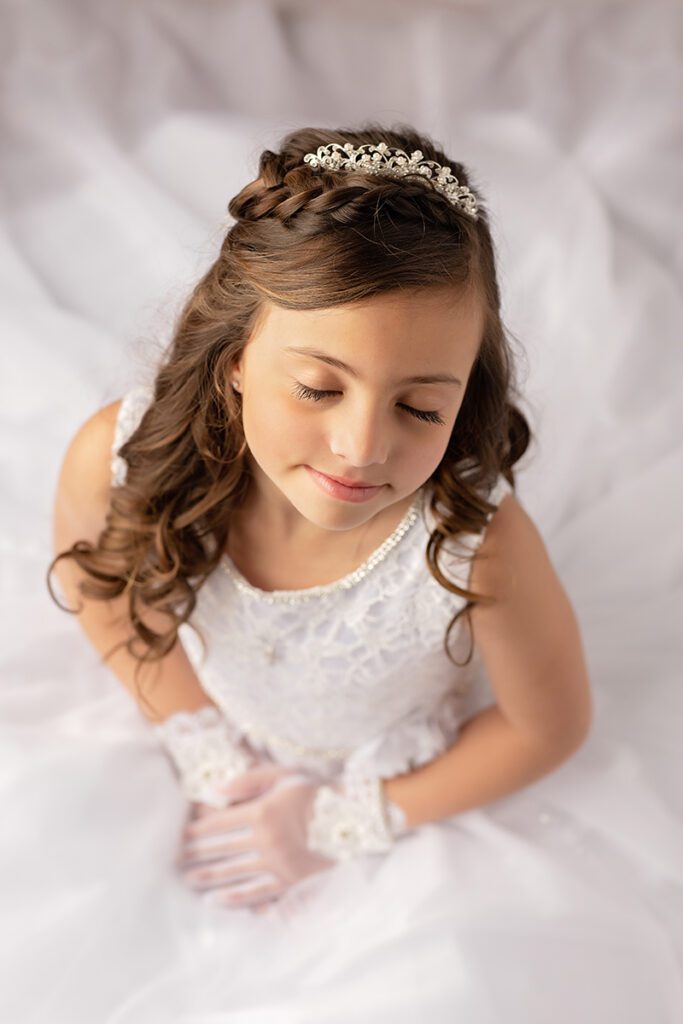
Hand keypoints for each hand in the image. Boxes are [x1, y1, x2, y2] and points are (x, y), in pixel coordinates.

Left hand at [175, 763, 335, 911]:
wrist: (354, 822)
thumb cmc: (317, 794)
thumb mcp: (284, 776)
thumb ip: (249, 780)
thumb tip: (216, 792)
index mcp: (263, 813)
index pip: (218, 823)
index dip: (195, 830)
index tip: (180, 836)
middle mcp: (267, 841)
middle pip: (220, 850)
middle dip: (195, 854)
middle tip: (177, 859)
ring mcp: (277, 866)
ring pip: (233, 873)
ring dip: (208, 877)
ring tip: (190, 879)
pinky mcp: (288, 883)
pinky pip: (256, 893)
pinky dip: (234, 898)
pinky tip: (217, 900)